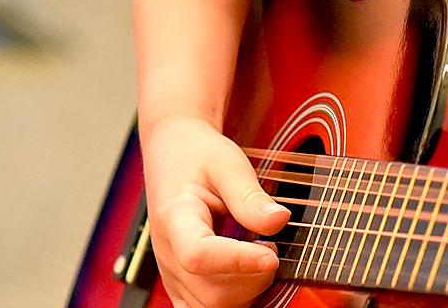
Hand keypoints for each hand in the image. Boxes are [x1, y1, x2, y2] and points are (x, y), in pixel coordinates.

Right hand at [140, 115, 290, 307]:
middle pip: (209, 293)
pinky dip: (235, 300)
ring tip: (261, 257)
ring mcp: (173, 274)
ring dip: (246, 293)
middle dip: (253, 280)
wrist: (173, 155)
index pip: (199, 255)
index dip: (238, 262)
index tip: (272, 255)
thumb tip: (279, 220)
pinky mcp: (183, 284)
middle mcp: (168, 254)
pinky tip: (249, 274)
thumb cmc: (199, 156)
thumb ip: (250, 195)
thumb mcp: (228, 162)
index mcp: (175, 217)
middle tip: (273, 249)